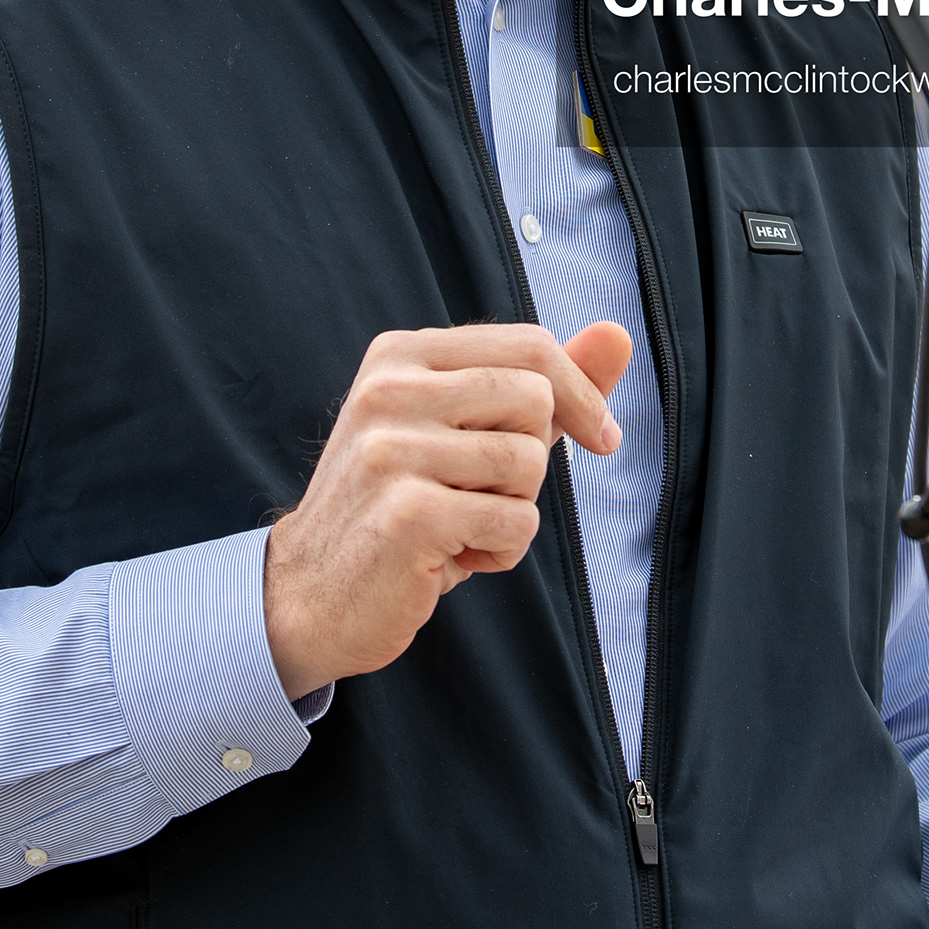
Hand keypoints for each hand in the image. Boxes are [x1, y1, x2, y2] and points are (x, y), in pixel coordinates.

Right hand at [262, 320, 632, 699]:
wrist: (310, 594)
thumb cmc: (401, 508)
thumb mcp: (464, 430)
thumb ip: (542, 382)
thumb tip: (619, 334)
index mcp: (401, 355)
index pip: (528, 345)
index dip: (580, 394)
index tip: (600, 438)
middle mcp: (389, 390)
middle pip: (535, 398)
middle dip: (535, 456)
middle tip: (485, 492)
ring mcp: (392, 449)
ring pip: (529, 462)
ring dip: (515, 510)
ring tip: (461, 526)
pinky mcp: (408, 512)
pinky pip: (516, 521)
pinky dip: (502, 550)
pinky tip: (453, 557)